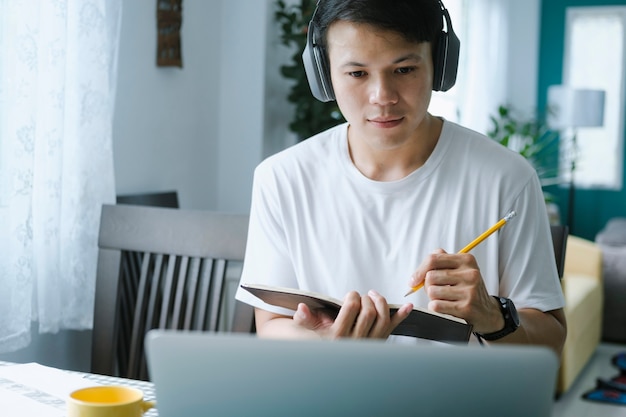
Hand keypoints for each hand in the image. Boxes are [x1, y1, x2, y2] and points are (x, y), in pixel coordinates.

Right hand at [293, 290, 413, 338]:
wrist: (328, 354)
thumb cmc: (319, 336)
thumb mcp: (308, 327)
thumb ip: (304, 318)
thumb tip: (301, 308)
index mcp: (338, 336)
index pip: (352, 308)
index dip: (353, 296)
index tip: (350, 294)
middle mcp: (355, 341)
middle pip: (369, 312)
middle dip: (367, 298)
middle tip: (362, 296)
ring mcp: (369, 343)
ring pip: (383, 319)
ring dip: (382, 303)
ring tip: (374, 296)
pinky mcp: (379, 343)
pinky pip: (392, 329)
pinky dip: (401, 316)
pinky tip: (407, 307)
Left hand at [408, 249, 503, 333]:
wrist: (487, 312)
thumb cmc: (467, 289)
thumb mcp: (459, 270)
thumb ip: (440, 262)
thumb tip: (419, 273)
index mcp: (466, 260)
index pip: (433, 259)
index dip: (419, 270)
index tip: (414, 280)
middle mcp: (470, 273)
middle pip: (430, 277)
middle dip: (428, 286)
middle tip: (438, 291)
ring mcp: (469, 291)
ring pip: (432, 292)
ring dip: (433, 298)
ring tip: (445, 299)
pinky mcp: (466, 308)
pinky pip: (436, 305)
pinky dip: (436, 308)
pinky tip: (446, 307)